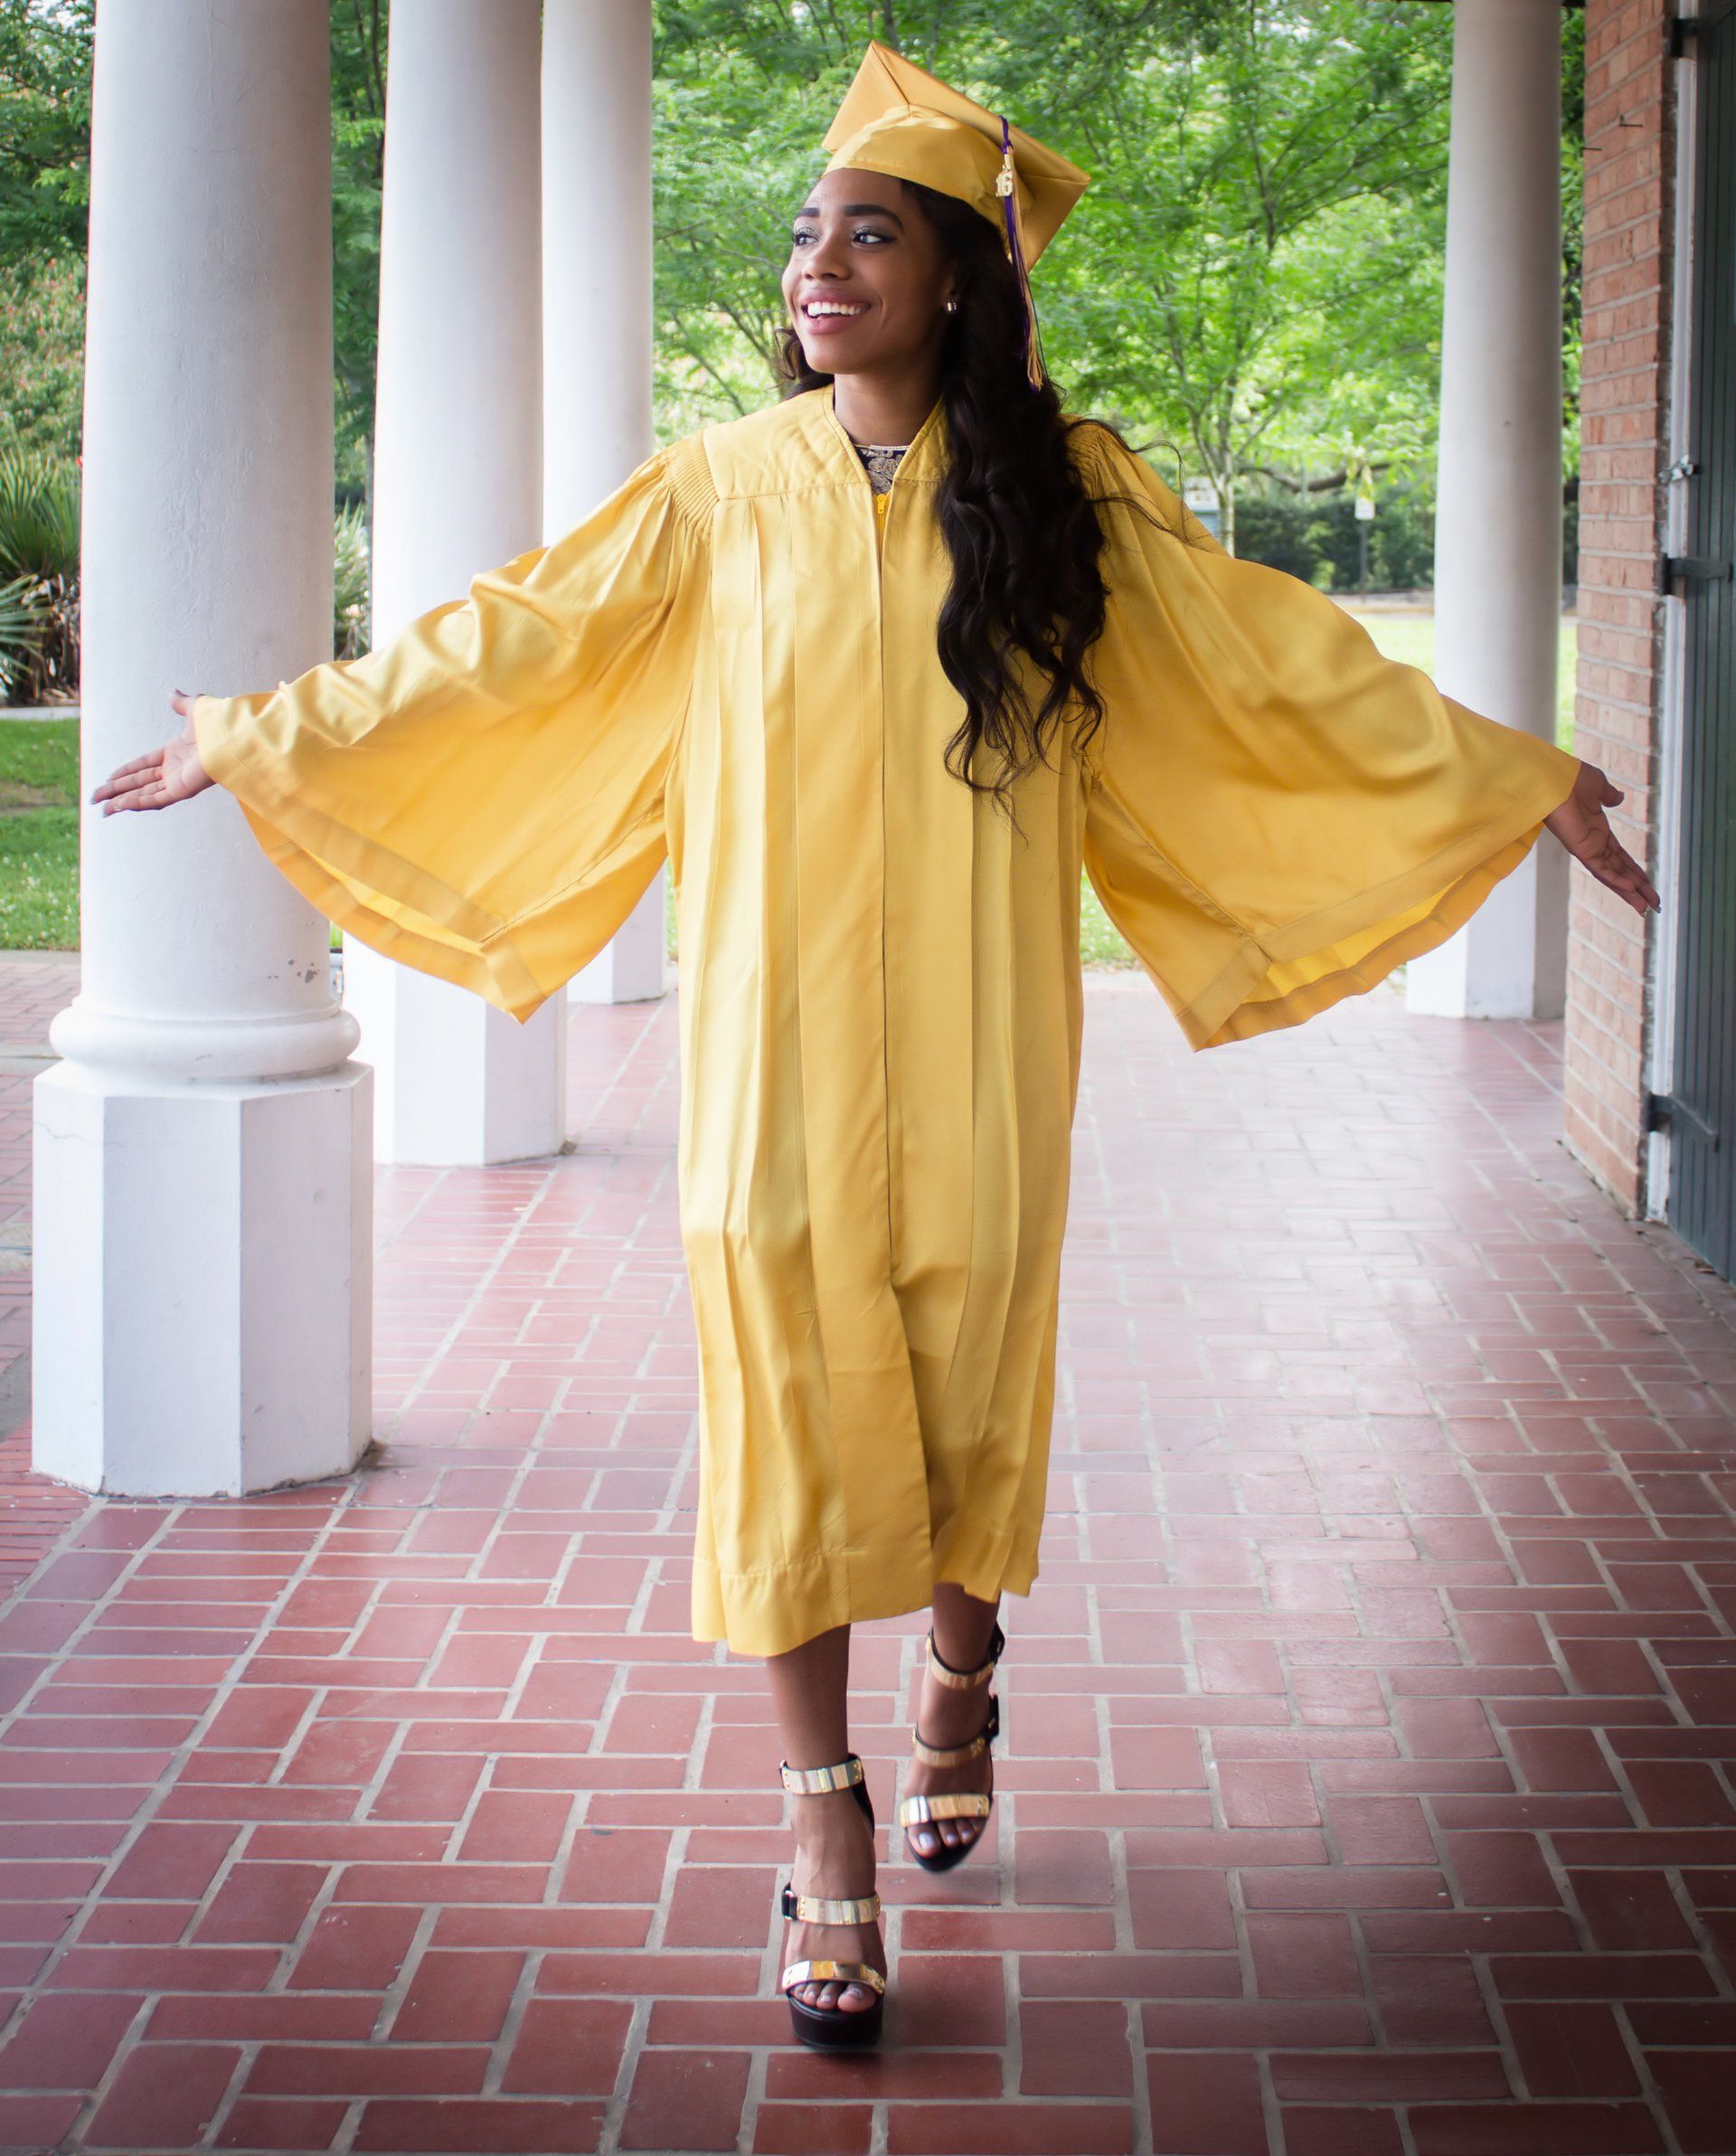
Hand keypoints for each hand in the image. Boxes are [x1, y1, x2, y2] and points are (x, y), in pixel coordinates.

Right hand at [90, 690, 216, 813]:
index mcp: (175, 754)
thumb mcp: (194, 709)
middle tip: (94, 798)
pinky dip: (138, 803)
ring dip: (122, 801)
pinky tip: (120, 806)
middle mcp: (174, 770)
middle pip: (138, 782)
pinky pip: (156, 799)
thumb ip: (181, 704)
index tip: (107, 778)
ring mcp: (178, 782)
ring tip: (103, 809)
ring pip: (143, 794)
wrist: (233, 736)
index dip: (124, 772)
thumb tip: (172, 693)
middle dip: (115, 790)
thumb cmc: (218, 724)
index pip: (142, 765)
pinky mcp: (182, 791)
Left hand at [1544, 759, 1659, 917]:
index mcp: (1597, 830)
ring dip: (1629, 892)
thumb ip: (1609, 796)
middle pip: (1619, 871)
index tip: (1647, 882)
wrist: (1553, 777)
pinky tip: (1631, 890)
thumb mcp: (1598, 787)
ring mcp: (1587, 848)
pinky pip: (1601, 869)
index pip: (1619, 856)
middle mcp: (1593, 843)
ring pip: (1612, 876)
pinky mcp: (1580, 849)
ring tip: (1647, 908)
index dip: (1634, 869)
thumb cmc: (1570, 778)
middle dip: (1637, 888)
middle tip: (1654, 905)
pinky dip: (1615, 880)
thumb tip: (1618, 798)